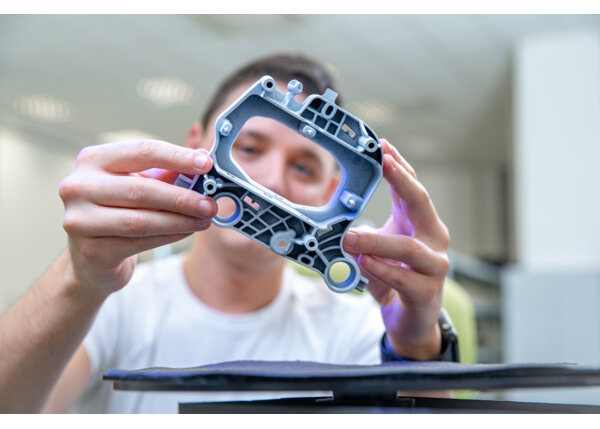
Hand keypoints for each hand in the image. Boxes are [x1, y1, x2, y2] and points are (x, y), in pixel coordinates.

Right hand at [58, 140, 216, 294]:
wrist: (90, 256)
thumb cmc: (117, 211)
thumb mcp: (138, 183)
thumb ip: (168, 171)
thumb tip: (202, 157)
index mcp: (93, 160)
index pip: (142, 152)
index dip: (178, 157)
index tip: (206, 164)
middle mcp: (79, 186)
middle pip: (142, 189)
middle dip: (183, 197)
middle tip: (209, 204)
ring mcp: (80, 220)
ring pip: (142, 220)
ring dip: (180, 220)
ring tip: (204, 220)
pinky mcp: (91, 251)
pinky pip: (140, 242)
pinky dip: (169, 236)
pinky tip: (186, 232)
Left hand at [343, 139, 449, 359]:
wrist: (411, 321)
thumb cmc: (396, 277)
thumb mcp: (380, 247)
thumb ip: (368, 227)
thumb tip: (340, 202)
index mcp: (420, 224)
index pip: (412, 188)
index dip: (399, 166)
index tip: (382, 145)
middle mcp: (433, 239)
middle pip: (422, 203)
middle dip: (402, 180)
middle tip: (382, 163)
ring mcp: (434, 267)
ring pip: (410, 248)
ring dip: (377, 240)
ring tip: (350, 237)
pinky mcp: (426, 293)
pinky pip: (404, 279)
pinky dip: (381, 270)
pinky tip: (363, 263)